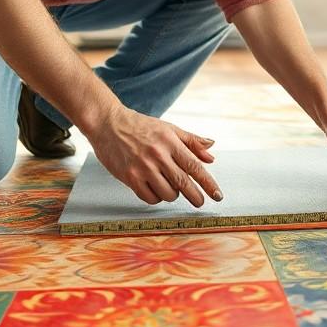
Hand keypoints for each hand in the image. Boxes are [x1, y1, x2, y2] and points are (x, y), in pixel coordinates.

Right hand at [86, 108, 221, 207]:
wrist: (108, 124)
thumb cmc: (140, 126)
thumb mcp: (169, 128)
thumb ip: (191, 142)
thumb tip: (211, 156)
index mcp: (170, 142)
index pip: (195, 166)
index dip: (208, 183)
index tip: (218, 195)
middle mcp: (158, 155)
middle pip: (183, 183)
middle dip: (195, 196)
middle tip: (200, 202)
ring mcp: (143, 167)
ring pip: (167, 193)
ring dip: (172, 194)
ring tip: (168, 185)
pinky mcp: (129, 177)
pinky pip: (150, 197)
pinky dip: (156, 197)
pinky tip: (155, 189)